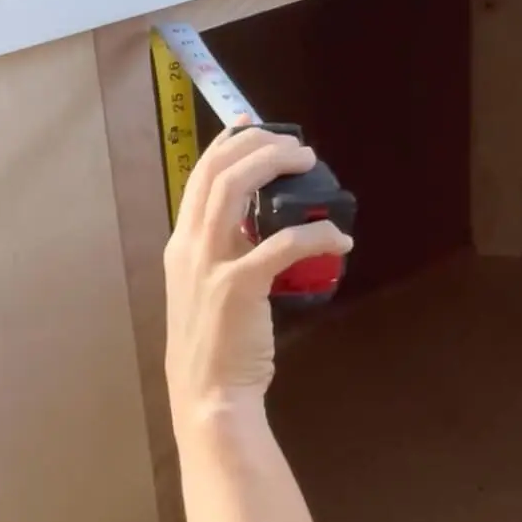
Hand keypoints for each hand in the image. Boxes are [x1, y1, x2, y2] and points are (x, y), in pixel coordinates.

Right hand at [163, 123, 352, 415]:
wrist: (209, 395)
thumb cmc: (216, 346)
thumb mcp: (210, 288)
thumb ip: (229, 254)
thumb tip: (263, 227)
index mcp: (182, 244)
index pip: (200, 175)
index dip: (229, 143)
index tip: (255, 126)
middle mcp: (189, 246)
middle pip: (218, 171)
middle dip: (260, 146)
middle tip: (300, 150)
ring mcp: (210, 265)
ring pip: (235, 190)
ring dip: (276, 167)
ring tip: (311, 166)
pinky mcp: (237, 287)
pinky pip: (281, 245)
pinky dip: (315, 234)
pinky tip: (338, 240)